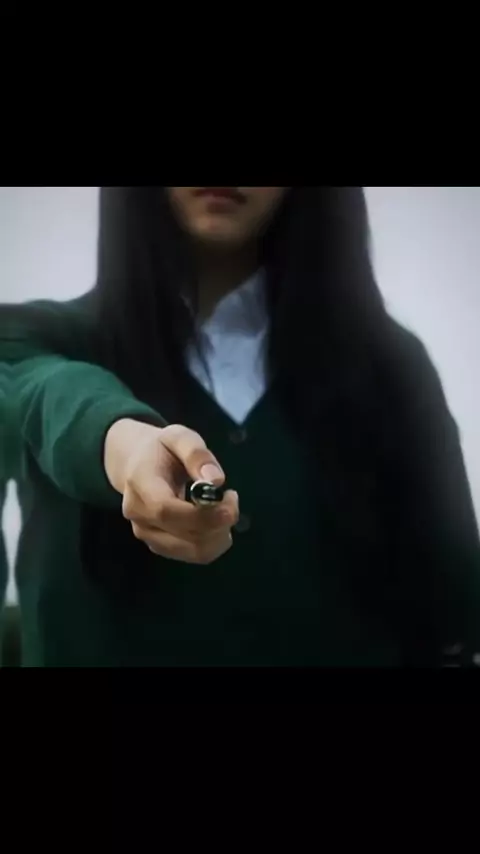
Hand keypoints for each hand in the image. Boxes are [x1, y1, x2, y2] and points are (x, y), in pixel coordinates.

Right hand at [104, 420, 238, 563]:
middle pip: (184, 535)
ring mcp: (146, 534)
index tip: (230, 506)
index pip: (166, 510)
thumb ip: (197, 454)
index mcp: (140, 483)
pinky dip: (214, 541)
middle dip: (219, 522)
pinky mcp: (159, 546)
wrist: (136, 464)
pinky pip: (194, 555)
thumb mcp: (179, 437)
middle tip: (231, 498)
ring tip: (224, 507)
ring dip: (220, 534)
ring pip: (194, 551)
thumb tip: (217, 481)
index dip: (201, 515)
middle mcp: (138, 515)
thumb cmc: (162, 448)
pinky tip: (215, 520)